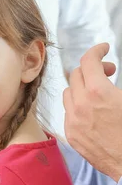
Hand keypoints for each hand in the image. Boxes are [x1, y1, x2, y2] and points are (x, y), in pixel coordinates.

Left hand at [63, 43, 121, 181]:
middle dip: (92, 69)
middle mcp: (81, 105)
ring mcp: (74, 121)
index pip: (88, 62)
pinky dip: (77, 106)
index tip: (103, 49)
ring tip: (99, 92)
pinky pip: (68, 112)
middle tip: (108, 73)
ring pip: (68, 93)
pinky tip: (92, 111)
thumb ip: (116, 87)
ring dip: (82, 87)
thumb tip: (108, 76)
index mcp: (99, 93)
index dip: (96, 51)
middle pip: (77, 75)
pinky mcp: (72, 135)